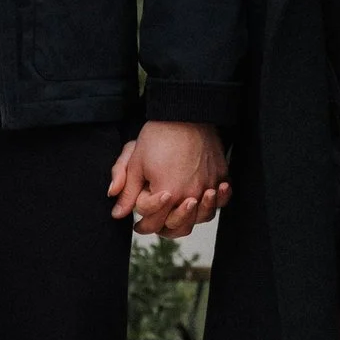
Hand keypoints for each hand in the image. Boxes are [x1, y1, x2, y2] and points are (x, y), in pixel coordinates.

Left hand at [109, 120, 230, 240]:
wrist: (185, 112)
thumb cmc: (158, 135)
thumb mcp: (135, 162)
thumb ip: (127, 191)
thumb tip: (117, 214)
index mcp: (167, 193)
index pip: (154, 222)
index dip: (142, 225)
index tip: (137, 225)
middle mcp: (190, 194)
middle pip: (179, 226)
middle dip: (164, 228)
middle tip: (156, 224)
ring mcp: (208, 185)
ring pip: (203, 217)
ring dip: (190, 219)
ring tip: (179, 214)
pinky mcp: (221, 175)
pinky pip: (222, 198)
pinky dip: (216, 202)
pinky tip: (208, 198)